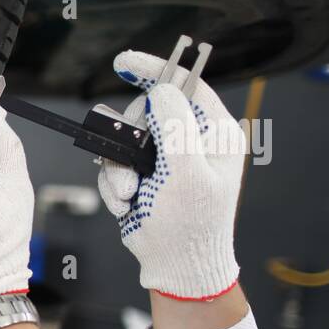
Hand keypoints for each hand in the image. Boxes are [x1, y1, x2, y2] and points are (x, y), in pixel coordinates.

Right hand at [97, 50, 245, 299]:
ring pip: (122, 140)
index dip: (155, 70)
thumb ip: (174, 123)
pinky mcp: (143, 176)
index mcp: (214, 132)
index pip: (186, 84)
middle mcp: (190, 141)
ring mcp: (165, 159)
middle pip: (144, 112)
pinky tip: (129, 204)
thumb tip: (161, 88)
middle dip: (128, 140)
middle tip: (130, 165)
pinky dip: (114, 185)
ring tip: (130, 193)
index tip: (124, 62)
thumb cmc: (191, 224)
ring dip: (118, 168)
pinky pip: (113, 164)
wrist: (175, 267)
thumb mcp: (187, 169)